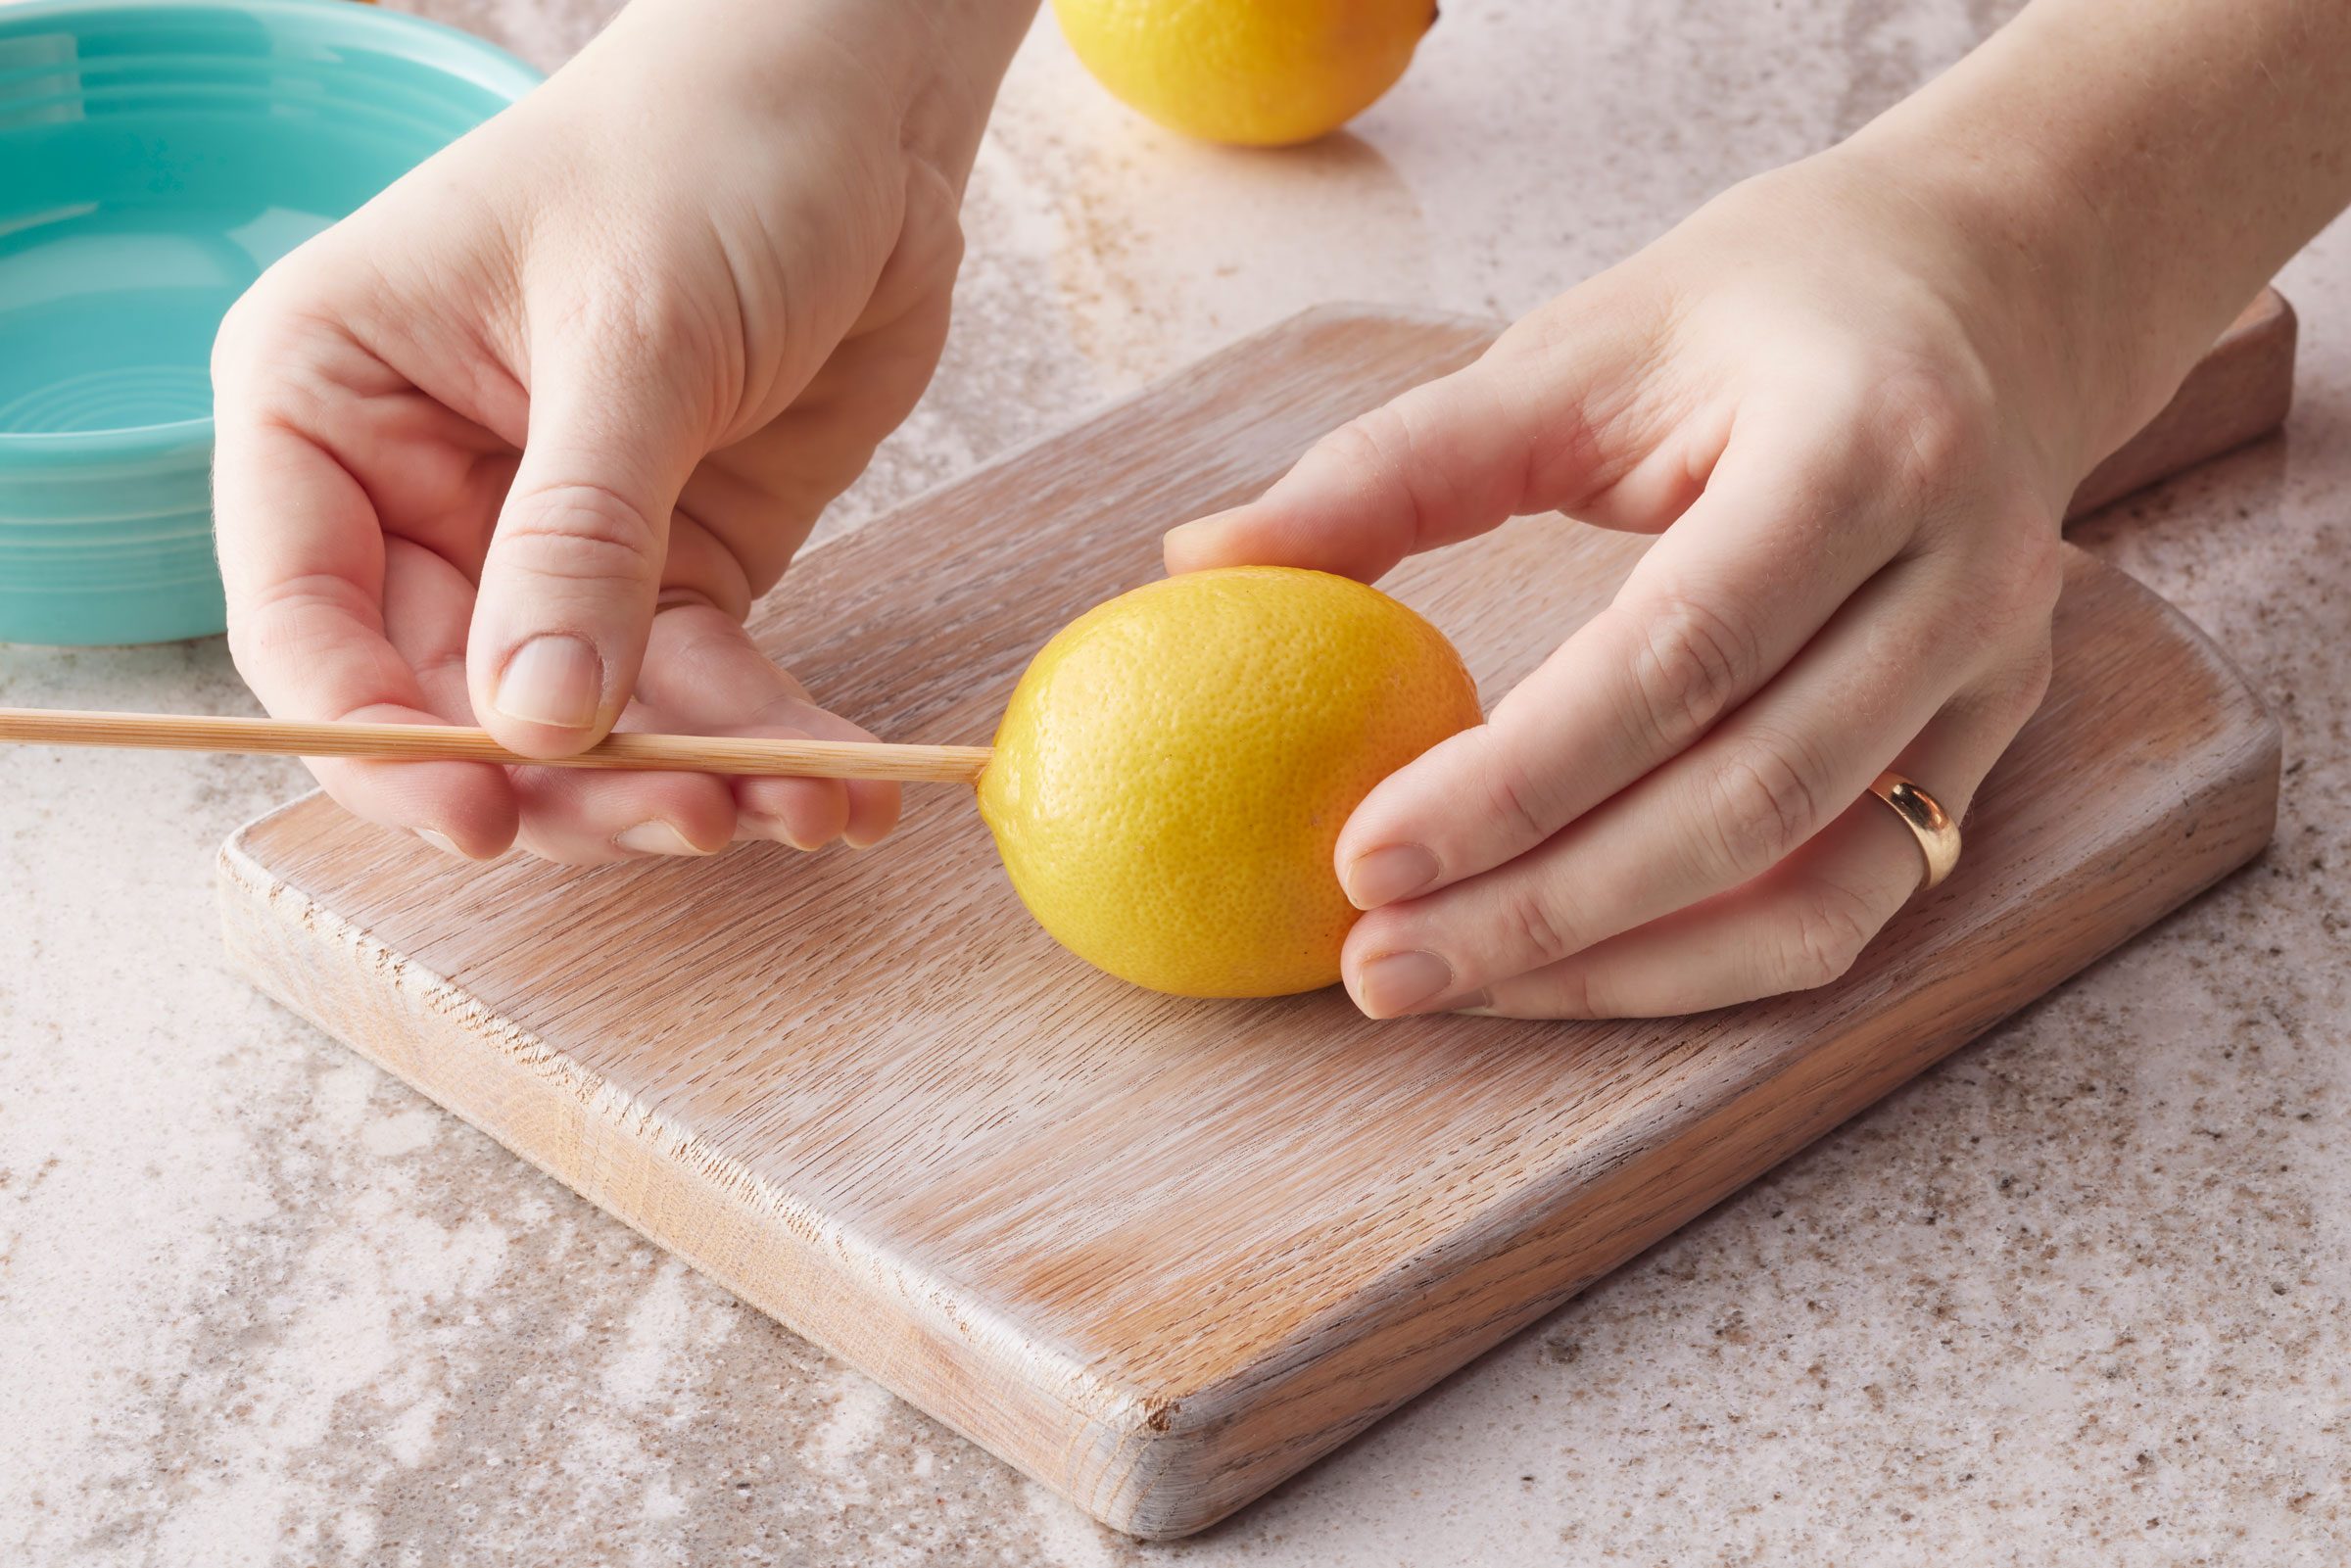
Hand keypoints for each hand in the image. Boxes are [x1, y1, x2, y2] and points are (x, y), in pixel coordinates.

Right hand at [212, 0, 1025, 860]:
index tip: (486, 817)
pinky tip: (845, 790)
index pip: (306, 622)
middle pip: (457, 705)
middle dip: (576, 782)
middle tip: (694, 816)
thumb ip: (580, 533)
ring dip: (691, 781)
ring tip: (808, 805)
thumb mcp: (632, 336)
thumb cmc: (706, 156)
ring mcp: (552, 545)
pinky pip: (701, 691)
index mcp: (329, 405)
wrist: (859, 117)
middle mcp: (420, 492)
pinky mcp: (675, 570)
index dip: (382, 744)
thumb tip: (538, 723)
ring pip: (586, 724)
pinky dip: (769, 744)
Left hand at [1166, 149, 2092, 1017]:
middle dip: (1546, 909)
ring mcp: (1995, 677)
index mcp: (1861, 445)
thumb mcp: (1576, 349)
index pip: (1677, 654)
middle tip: (1378, 964)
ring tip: (1456, 986)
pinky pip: (1856, 903)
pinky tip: (1572, 965)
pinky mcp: (1987, 741)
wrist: (1981, 291)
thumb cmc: (1755, 312)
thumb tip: (1199, 564)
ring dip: (1625, 965)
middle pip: (1748, 800)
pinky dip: (1710, 959)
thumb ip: (1394, 465)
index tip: (1362, 856)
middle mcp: (1963, 577)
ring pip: (1818, 888)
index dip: (1516, 779)